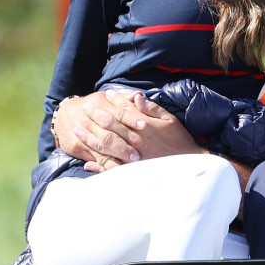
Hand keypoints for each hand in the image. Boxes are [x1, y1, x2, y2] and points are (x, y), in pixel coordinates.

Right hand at [53, 90, 143, 168]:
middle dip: (124, 144)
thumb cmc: (90, 106)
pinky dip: (105, 165)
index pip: (118, 112)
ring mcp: (83, 134)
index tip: (145, 125)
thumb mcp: (104, 98)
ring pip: (101, 147)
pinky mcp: (77, 147)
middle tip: (138, 153)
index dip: (132, 119)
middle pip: (109, 134)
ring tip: (130, 163)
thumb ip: (122, 99)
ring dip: (116, 156)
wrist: (62, 115)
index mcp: (100, 106)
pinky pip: (93, 157)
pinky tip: (116, 169)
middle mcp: (91, 121)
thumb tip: (139, 95)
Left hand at [77, 90, 202, 171]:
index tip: (104, 94)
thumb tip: (136, 97)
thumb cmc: (179, 141)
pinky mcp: (132, 170)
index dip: (113, 101)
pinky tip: (87, 163)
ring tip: (77, 130)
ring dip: (90, 137)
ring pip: (106, 144)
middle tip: (84, 107)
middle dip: (96, 114)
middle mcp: (135, 139)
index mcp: (144, 125)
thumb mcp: (169, 120)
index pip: (124, 110)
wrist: (188, 165)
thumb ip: (151, 108)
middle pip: (110, 124)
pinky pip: (112, 168)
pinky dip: (99, 166)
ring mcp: (131, 156)